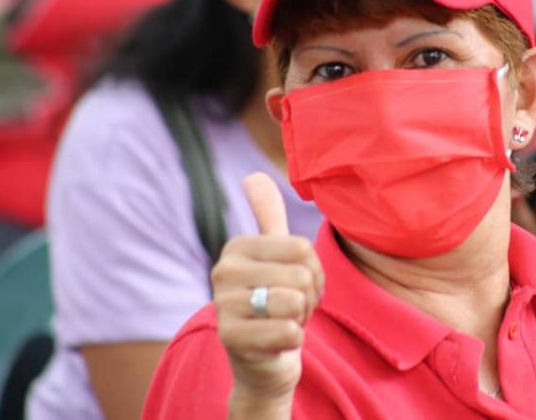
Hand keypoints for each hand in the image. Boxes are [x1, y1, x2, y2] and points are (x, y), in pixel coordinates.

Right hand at [211, 173, 324, 415]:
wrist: (262, 361)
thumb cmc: (274, 302)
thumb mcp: (274, 257)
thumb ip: (268, 216)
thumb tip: (253, 175)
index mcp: (237, 247)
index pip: (301, 247)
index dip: (313, 271)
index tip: (297, 284)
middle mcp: (223, 272)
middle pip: (300, 274)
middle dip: (309, 297)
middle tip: (292, 309)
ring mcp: (223, 306)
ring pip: (294, 301)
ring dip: (300, 318)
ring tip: (284, 322)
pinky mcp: (231, 339)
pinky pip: (288, 331)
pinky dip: (293, 340)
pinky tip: (277, 342)